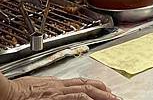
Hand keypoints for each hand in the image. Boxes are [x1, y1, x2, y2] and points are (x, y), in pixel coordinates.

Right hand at [0, 74, 120, 99]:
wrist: (8, 92)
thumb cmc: (16, 92)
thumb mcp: (37, 87)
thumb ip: (49, 88)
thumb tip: (53, 89)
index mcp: (55, 84)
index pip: (80, 83)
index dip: (94, 85)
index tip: (104, 88)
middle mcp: (59, 87)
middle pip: (86, 85)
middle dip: (102, 91)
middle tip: (114, 95)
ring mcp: (57, 93)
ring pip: (85, 90)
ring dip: (100, 95)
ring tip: (112, 99)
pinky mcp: (54, 98)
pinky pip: (75, 97)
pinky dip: (86, 97)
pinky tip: (95, 99)